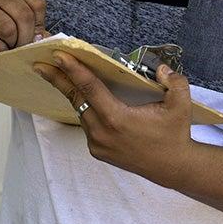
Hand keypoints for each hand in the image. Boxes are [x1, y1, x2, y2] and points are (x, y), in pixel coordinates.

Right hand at [0, 0, 47, 57]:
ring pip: (9, 30)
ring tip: (4, 44)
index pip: (38, 4)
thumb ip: (36, 29)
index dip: (38, 25)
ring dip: (10, 44)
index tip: (31, 35)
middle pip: (25, 16)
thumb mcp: (21, 26)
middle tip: (19, 46)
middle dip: (26, 38)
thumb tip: (45, 38)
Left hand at [33, 51, 194, 187]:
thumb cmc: (175, 134)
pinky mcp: (98, 152)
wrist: (174, 167)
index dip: (73, 70)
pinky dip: (87, 110)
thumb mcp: (181, 104)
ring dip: (75, 94)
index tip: (58, 56)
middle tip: (41, 64)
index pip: (89, 88)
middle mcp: (102, 132)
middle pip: (76, 99)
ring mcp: (98, 144)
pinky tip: (88, 100)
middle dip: (58, 79)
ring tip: (64, 76)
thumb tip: (161, 68)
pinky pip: (88, 125)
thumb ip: (173, 81)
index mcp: (117, 118)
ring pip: (81, 112)